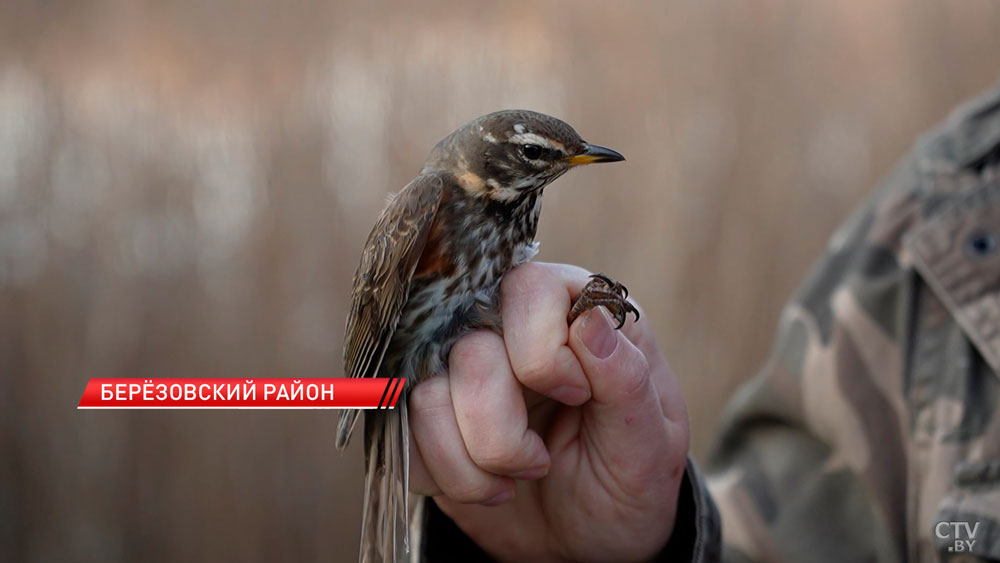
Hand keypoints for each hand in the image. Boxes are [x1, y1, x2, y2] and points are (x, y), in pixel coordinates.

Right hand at [408, 262, 689, 561]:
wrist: (588, 539)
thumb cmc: (628, 479)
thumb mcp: (651, 441)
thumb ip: (627, 379)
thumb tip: (590, 320)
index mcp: (575, 311)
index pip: (529, 288)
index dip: (542, 350)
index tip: (576, 396)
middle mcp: (510, 328)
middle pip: (470, 349)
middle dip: (504, 431)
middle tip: (541, 462)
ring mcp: (462, 369)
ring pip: (426, 394)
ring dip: (476, 461)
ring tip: (518, 479)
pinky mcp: (428, 413)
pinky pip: (403, 433)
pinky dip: (447, 477)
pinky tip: (488, 487)